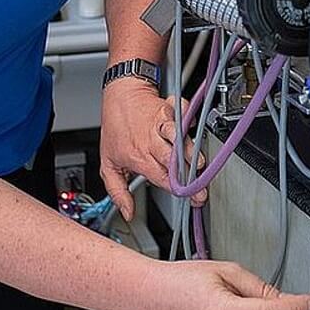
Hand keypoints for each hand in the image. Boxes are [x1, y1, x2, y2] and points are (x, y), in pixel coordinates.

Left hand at [99, 79, 203, 217]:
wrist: (120, 97)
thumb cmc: (116, 129)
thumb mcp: (108, 164)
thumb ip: (118, 192)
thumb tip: (128, 213)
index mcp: (138, 157)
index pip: (161, 178)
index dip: (177, 189)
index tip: (191, 198)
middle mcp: (151, 142)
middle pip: (172, 161)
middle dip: (188, 176)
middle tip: (200, 188)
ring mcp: (161, 125)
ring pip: (178, 138)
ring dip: (190, 151)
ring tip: (199, 163)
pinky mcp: (170, 109)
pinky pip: (183, 114)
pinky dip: (190, 119)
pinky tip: (192, 127)